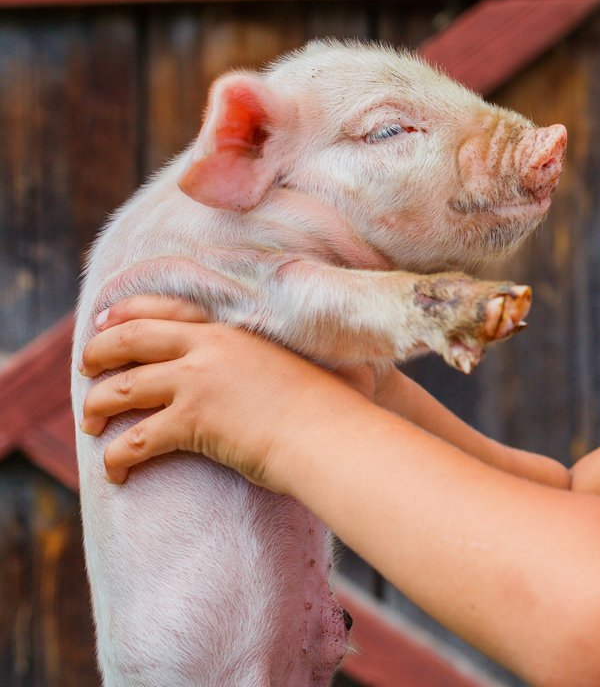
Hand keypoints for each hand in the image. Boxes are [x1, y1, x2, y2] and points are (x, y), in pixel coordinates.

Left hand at [80, 295, 359, 489]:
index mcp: (230, 330)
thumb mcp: (290, 362)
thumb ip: (263, 357)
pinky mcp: (191, 421)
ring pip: (121, 389)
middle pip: (130, 339)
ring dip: (97, 408)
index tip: (104, 321)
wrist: (330, 433)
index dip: (127, 313)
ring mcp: (197, 382)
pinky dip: (115, 459)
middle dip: (97, 354)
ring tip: (92, 425)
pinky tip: (116, 474)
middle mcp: (208, 348)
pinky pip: (134, 440)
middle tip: (85, 371)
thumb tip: (258, 372)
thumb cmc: (326, 405)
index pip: (165, 308)